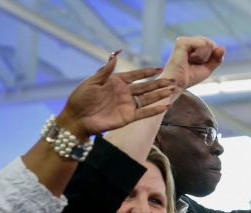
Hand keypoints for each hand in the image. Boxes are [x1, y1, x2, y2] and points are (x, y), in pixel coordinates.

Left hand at [57, 56, 176, 138]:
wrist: (77, 118)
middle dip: (159, 84)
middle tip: (172, 80)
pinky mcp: (128, 117)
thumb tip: (115, 55)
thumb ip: (106, 70)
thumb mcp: (93, 81)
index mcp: (116, 82)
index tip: (159, 69)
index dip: (147, 72)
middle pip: (146, 87)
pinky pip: (144, 113)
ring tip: (172, 91)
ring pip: (148, 99)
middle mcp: (125, 93)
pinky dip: (155, 110)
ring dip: (160, 95)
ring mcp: (128, 105)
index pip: (136, 75)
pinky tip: (165, 106)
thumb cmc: (81, 98)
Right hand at [160, 36, 224, 89]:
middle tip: (194, 64)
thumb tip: (223, 48)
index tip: (198, 65)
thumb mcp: (207, 68)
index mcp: (193, 46)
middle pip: (211, 44)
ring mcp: (184, 40)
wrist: (177, 84)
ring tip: (190, 62)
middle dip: (208, 57)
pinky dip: (199, 55)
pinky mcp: (182, 42)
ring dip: (203, 57)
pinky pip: (202, 44)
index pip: (212, 46)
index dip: (211, 57)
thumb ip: (216, 58)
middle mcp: (188, 41)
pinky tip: (189, 59)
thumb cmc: (189, 77)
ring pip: (207, 43)